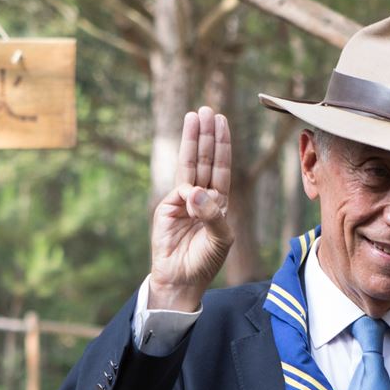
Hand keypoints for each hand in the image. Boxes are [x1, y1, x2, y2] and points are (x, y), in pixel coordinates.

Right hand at [149, 107, 232, 310]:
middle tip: (207, 109)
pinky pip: (180, 191)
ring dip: (192, 141)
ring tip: (193, 116)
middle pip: (205, 159)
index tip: (222, 122)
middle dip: (206, 134)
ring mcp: (183, 200)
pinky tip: (191, 196)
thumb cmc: (206, 261)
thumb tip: (193, 191)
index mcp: (219, 201)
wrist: (181, 279)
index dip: (222, 144)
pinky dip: (188, 189)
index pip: (221, 166)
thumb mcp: (220, 238)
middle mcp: (201, 196)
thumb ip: (212, 215)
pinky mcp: (167, 208)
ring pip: (189, 166)